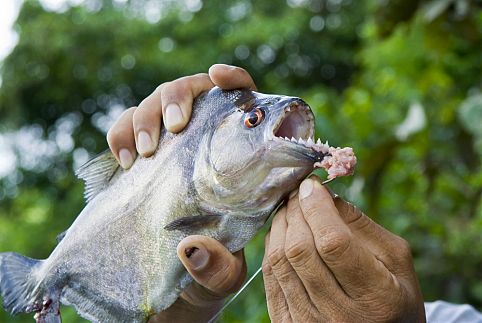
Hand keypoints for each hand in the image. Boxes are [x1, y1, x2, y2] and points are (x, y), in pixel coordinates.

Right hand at [106, 65, 254, 320]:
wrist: (174, 274)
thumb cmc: (211, 266)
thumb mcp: (223, 273)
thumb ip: (218, 267)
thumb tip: (193, 250)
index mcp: (239, 152)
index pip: (243, 99)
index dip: (233, 79)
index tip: (218, 76)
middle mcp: (205, 136)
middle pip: (193, 90)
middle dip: (178, 98)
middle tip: (174, 126)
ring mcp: (172, 141)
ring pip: (156, 101)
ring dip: (145, 117)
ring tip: (145, 153)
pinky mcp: (142, 151)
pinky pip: (125, 126)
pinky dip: (120, 134)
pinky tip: (126, 162)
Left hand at [263, 177, 424, 321]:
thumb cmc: (393, 295)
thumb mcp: (396, 260)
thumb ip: (362, 225)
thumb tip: (324, 196)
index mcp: (375, 298)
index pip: (333, 243)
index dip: (317, 207)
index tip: (312, 185)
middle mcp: (339, 315)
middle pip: (299, 249)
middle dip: (295, 211)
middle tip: (299, 194)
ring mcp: (308, 322)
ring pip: (279, 260)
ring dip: (280, 225)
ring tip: (291, 209)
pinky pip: (269, 276)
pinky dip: (272, 246)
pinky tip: (283, 233)